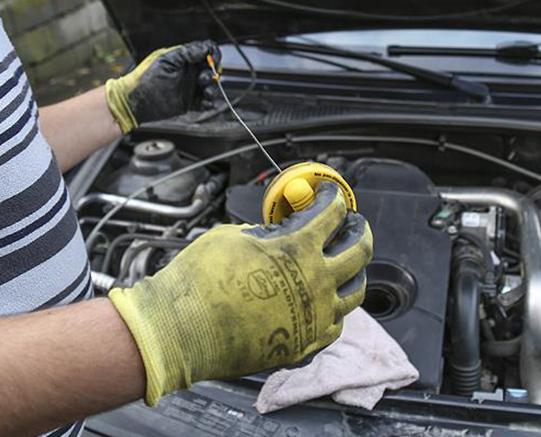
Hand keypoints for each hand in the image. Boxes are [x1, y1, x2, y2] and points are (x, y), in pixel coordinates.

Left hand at [105, 40, 219, 132]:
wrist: (134, 102)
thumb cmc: (143, 80)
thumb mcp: (165, 61)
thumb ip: (185, 54)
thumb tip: (203, 49)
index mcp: (183, 59)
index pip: (205, 51)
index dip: (213, 55)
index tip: (213, 62)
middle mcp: (188, 72)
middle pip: (211, 69)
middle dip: (212, 74)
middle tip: (202, 80)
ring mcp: (189, 87)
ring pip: (210, 86)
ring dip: (212, 89)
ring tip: (205, 92)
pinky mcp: (189, 102)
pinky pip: (205, 102)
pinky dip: (209, 103)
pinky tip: (206, 103)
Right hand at [108, 182, 372, 405]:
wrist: (181, 330)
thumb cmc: (200, 280)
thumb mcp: (233, 236)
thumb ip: (266, 233)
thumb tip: (278, 233)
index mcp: (299, 249)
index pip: (332, 214)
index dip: (333, 198)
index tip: (331, 195)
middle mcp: (317, 283)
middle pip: (359, 251)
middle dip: (359, 231)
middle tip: (354, 224)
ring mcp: (315, 318)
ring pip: (355, 292)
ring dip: (354, 272)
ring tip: (347, 264)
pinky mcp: (304, 345)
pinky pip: (335, 325)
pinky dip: (335, 309)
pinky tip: (327, 302)